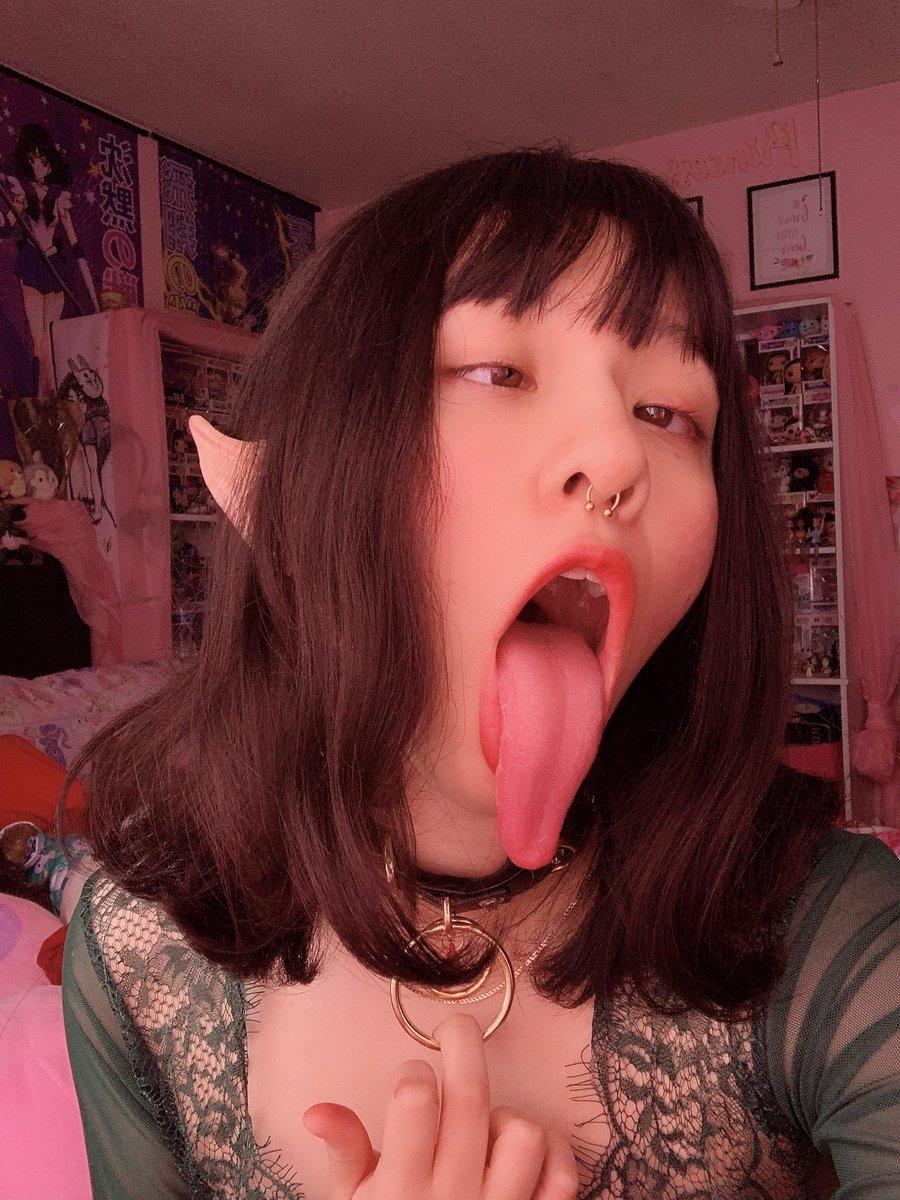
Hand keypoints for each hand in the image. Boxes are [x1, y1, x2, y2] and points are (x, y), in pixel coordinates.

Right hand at [302, 1012, 579, 1199]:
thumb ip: (344, 1152)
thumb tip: (316, 1110)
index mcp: (402, 1187)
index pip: (413, 1101)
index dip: (413, 1072)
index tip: (412, 1076)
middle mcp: (454, 1196)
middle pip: (471, 1096)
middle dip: (463, 1044)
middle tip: (454, 1029)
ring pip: (523, 1134)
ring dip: (507, 1117)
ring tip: (485, 1128)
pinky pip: (563, 1173)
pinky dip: (553, 1152)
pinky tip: (522, 1153)